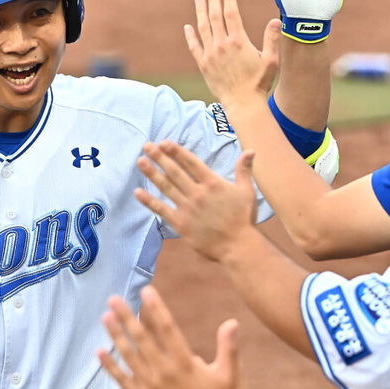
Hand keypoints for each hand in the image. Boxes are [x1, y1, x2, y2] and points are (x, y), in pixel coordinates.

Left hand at [97, 286, 241, 388]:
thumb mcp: (228, 375)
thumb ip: (228, 347)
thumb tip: (232, 321)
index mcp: (185, 362)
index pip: (167, 328)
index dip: (156, 307)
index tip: (146, 290)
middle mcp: (164, 371)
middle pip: (142, 337)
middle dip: (127, 315)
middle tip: (113, 298)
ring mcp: (150, 387)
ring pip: (129, 355)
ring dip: (115, 335)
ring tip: (105, 317)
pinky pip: (122, 380)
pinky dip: (110, 365)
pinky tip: (99, 351)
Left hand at [136, 144, 256, 261]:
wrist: (238, 246)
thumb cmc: (244, 219)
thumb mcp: (247, 191)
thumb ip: (244, 170)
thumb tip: (251, 150)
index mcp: (212, 183)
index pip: (191, 163)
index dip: (176, 151)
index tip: (164, 142)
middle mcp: (198, 193)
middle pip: (175, 172)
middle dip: (159, 157)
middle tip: (146, 146)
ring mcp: (188, 208)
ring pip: (166, 187)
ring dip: (152, 174)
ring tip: (140, 161)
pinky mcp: (181, 223)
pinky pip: (162, 210)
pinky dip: (149, 201)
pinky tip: (138, 193)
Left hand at [184, 0, 279, 107]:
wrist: (243, 103)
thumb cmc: (259, 83)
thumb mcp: (271, 60)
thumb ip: (272, 39)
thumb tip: (275, 20)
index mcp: (238, 41)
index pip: (231, 14)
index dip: (229, 0)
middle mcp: (222, 45)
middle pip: (214, 17)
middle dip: (213, 0)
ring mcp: (210, 55)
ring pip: (203, 28)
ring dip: (200, 12)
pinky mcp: (203, 65)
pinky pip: (194, 46)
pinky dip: (190, 36)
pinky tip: (188, 27)